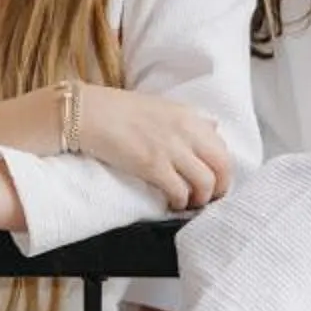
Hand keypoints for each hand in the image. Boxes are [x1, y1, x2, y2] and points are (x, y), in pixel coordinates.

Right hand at [75, 88, 232, 210]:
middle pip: (222, 167)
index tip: (216, 180)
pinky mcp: (153, 165)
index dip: (223, 169)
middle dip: (220, 188)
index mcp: (188, 115)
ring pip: (205, 183)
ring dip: (201, 198)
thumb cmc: (119, 109)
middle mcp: (185, 130)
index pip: (222, 147)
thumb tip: (213, 127)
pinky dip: (180, 202)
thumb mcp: (162, 106)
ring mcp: (170, 148)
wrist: (87, 112)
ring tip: (190, 203)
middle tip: (210, 198)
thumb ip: (189, 119)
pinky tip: (173, 204)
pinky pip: (179, 191)